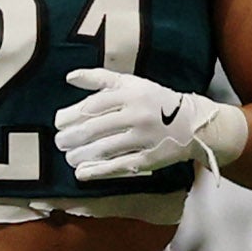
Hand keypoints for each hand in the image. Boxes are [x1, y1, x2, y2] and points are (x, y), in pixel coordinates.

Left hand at [54, 68, 242, 179]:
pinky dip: (98, 171)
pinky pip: (119, 166)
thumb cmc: (155, 101)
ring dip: (81, 155)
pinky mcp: (150, 159)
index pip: (93, 106)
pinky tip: (81, 173)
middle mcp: (137, 114)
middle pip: (95, 128)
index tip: (58, 122)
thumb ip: (100, 79)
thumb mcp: (132, 83)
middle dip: (72, 138)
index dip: (71, 115)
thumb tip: (69, 77)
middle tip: (60, 142)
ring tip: (70, 157)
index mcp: (131, 93)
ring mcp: (144, 138)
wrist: (193, 123)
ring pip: (104, 149)